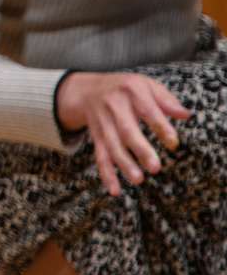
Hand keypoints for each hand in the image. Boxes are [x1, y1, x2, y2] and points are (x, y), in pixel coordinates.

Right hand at [56, 69, 188, 195]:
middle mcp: (113, 106)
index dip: (160, 126)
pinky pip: (99, 156)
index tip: (173, 143)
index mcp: (130, 90)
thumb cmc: (126, 88)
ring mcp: (102, 122)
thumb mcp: (146, 85)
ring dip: (123, 163)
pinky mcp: (96, 137)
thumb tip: (185, 115)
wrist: (88, 89)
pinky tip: (114, 189)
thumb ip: (166, 99)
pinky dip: (106, 173)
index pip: (147, 109)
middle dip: (140, 149)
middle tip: (155, 167)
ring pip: (111, 145)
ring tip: (138, 179)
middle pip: (126, 130)